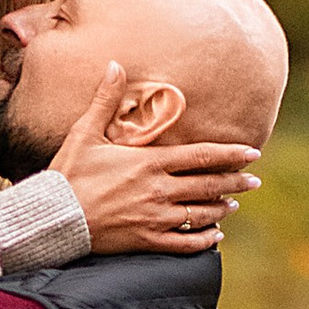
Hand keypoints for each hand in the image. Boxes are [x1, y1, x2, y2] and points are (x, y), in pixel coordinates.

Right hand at [54, 61, 261, 256]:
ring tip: (233, 205)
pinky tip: (214, 237)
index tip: (252, 153)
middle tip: (254, 181)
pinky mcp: (146, 241)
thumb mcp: (84, 133)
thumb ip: (105, 100)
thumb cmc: (68, 174)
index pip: (201, 156)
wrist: (54, 217)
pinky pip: (185, 243)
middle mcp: (159, 191)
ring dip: (221, 209)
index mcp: (149, 163)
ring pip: (200, 214)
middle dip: (235, 182)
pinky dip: (204, 240)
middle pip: (208, 185)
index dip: (230, 154)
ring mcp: (155, 219)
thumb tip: (114, 65)